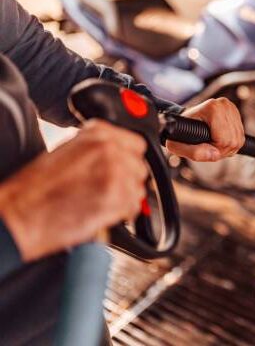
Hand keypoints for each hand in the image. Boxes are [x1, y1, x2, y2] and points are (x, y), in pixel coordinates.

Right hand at [0, 120, 147, 261]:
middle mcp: (109, 149)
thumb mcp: (68, 150)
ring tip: (99, 200)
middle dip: (127, 179)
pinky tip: (101, 210)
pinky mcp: (118, 196)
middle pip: (140, 166)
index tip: (122, 169)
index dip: (129, 159)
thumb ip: (98, 148)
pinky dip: (122, 212)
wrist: (22, 212)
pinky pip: (134, 206)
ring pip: (138, 187)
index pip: (137, 144)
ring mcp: (116, 172)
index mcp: (98, 133)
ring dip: (124, 196)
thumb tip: (120, 154)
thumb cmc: (37, 187)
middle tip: (105, 188)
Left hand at [166, 98, 244, 161]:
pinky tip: (219, 140)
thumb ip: (195, 152)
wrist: (181, 122)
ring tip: (212, 144)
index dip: (215, 150)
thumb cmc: (178, 133)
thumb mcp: (179, 146)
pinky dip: (231, 143)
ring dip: (227, 148)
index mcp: (213, 108)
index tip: (203, 146)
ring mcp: (231, 108)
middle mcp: (224, 105)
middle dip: (222, 150)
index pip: (224, 140)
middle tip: (207, 147)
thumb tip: (215, 155)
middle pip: (234, 141)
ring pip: (239, 140)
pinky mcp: (235, 113)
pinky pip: (241, 137)